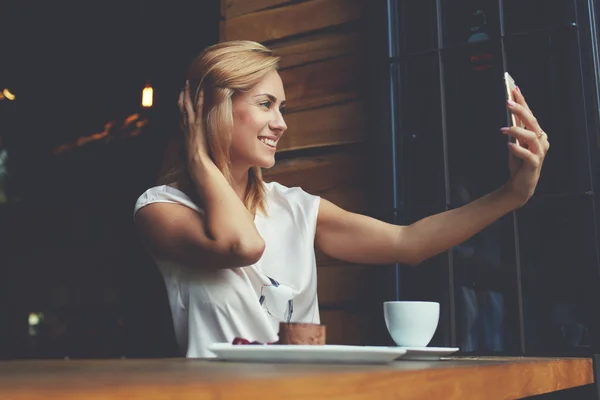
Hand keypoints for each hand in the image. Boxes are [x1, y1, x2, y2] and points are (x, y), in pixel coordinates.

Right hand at [178, 80, 208, 161]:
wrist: (195, 160)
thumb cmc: (195, 155)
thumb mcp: (193, 144)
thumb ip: (194, 138)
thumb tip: (197, 136)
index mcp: (183, 128)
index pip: (180, 112)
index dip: (180, 102)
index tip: (181, 94)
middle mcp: (184, 124)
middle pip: (181, 105)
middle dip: (182, 94)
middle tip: (184, 84)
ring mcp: (190, 123)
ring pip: (187, 104)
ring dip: (188, 93)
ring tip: (189, 83)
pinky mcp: (197, 124)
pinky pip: (198, 108)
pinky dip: (199, 99)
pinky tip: (201, 91)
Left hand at [501, 87, 549, 206]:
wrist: (520, 185)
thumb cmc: (518, 162)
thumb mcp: (514, 142)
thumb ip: (514, 129)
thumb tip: (509, 110)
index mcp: (537, 133)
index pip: (530, 114)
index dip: (522, 101)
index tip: (514, 88)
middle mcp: (541, 140)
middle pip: (533, 122)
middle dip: (520, 110)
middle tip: (507, 102)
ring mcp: (540, 152)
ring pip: (532, 137)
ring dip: (517, 131)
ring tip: (503, 129)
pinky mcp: (535, 164)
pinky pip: (528, 155)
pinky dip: (518, 149)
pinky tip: (509, 145)